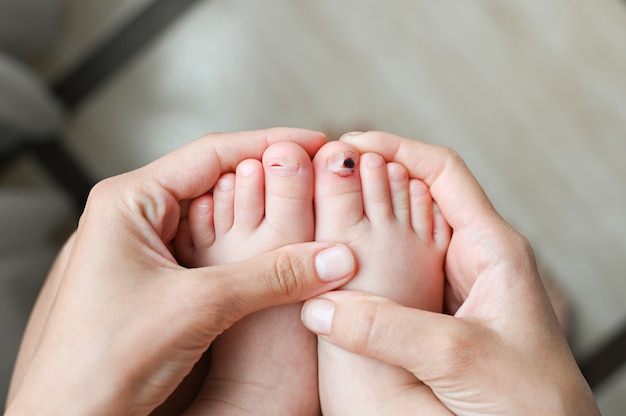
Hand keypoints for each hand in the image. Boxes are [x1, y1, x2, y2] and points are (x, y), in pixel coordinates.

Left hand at [6, 128, 355, 415]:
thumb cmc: (101, 362)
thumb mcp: (199, 306)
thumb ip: (272, 276)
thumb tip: (333, 258)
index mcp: (127, 201)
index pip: (211, 154)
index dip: (270, 144)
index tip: (314, 142)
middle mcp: (131, 217)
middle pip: (214, 181)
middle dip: (268, 178)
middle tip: (317, 178)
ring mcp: (141, 248)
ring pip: (214, 218)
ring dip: (258, 215)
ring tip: (304, 210)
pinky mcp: (153, 277)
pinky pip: (207, 249)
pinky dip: (243, 248)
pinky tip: (272, 252)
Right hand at [301, 131, 598, 414]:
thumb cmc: (534, 404)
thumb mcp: (461, 358)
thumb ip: (389, 330)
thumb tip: (320, 307)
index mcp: (493, 249)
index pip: (443, 172)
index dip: (396, 149)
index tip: (349, 145)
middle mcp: (473, 260)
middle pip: (417, 199)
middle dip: (371, 181)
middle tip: (322, 179)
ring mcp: (454, 288)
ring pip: (404, 239)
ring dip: (365, 224)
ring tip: (321, 217)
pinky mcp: (439, 317)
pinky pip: (398, 278)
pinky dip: (367, 268)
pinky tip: (338, 273)